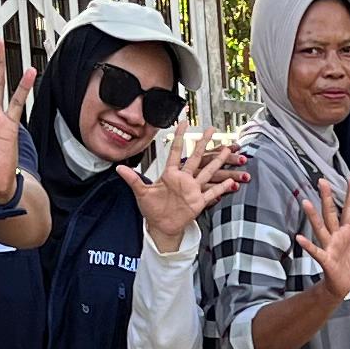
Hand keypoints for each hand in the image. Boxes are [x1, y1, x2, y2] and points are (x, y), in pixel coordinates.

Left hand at [124, 129, 250, 253]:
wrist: (161, 225)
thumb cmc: (152, 209)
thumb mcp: (141, 193)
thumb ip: (133, 180)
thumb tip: (118, 168)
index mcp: (170, 174)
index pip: (176, 151)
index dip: (180, 137)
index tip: (184, 123)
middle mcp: (183, 179)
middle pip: (196, 157)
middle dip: (204, 143)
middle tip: (211, 129)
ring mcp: (192, 189)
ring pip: (207, 172)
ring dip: (217, 161)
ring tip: (227, 150)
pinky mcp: (198, 201)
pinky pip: (212, 193)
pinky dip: (221, 188)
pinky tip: (231, 181)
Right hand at [295, 176, 349, 300]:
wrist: (342, 287)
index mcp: (347, 233)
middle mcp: (336, 236)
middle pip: (331, 213)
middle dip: (327, 198)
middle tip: (322, 182)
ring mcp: (329, 246)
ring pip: (320, 228)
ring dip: (313, 216)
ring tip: (306, 203)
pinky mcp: (326, 259)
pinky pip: (316, 251)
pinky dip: (308, 245)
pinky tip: (300, 238)